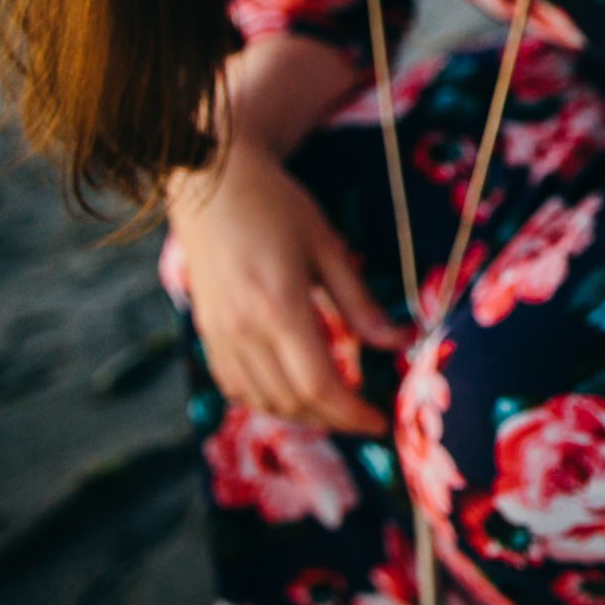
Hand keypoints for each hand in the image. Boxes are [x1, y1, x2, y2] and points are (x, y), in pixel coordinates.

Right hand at [169, 141, 410, 434]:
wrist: (212, 182)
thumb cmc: (277, 206)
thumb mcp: (328, 247)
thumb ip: (360, 302)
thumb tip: (399, 343)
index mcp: (279, 308)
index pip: (320, 385)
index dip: (353, 413)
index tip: (381, 422)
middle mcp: (243, 330)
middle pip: (292, 401)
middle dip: (334, 420)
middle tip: (366, 418)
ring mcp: (218, 335)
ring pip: (262, 401)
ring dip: (302, 415)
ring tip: (336, 409)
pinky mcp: (205, 332)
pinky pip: (235, 387)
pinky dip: (266, 401)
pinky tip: (292, 393)